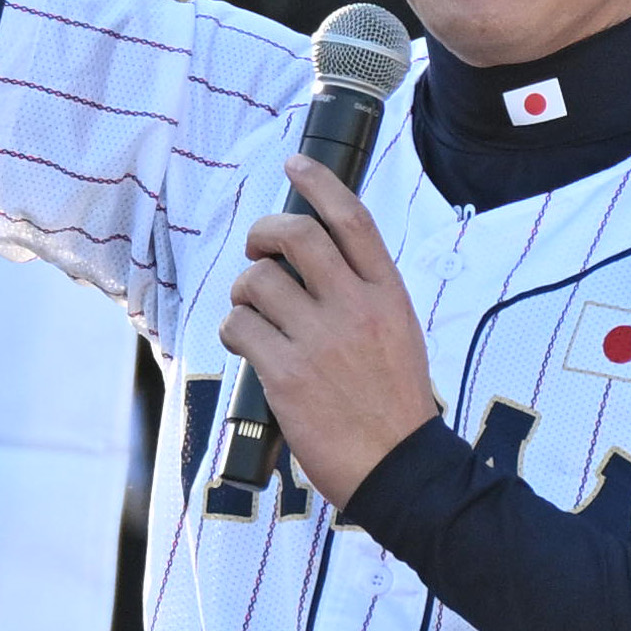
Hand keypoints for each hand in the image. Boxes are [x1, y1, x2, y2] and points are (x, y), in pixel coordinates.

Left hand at [215, 159, 440, 501]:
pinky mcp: (286, 373)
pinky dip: (232, 330)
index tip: (295, 164)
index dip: (318, 184)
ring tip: (255, 315)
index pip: (352, 220)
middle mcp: (354, 308)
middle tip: (258, 251)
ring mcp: (320, 340)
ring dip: (243, 293)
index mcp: (387, 294)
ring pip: (256, 282)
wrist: (398, 467)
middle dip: (263, 233)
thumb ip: (362, 293)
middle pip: (296, 236)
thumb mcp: (397, 332)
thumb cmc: (393, 402)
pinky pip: (237, 326)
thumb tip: (315, 259)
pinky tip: (247, 345)